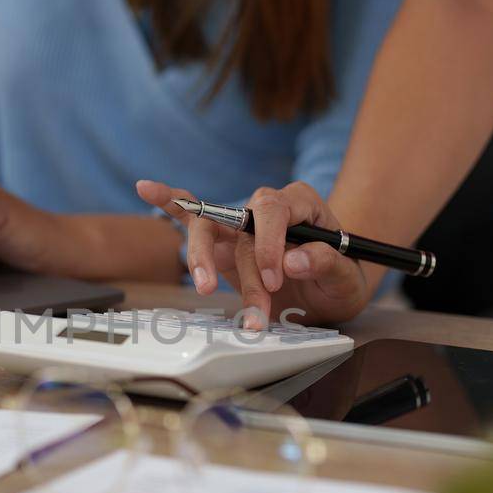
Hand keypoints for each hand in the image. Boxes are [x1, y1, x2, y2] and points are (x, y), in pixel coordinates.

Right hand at [135, 179, 375, 328]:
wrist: (330, 290)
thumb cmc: (340, 279)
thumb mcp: (347, 278)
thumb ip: (328, 263)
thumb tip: (296, 259)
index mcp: (300, 204)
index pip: (274, 209)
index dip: (269, 243)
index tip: (275, 278)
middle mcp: (267, 208)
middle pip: (237, 218)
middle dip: (242, 264)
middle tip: (258, 304)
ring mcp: (241, 224)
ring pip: (209, 226)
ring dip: (203, 259)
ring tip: (203, 288)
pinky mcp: (222, 242)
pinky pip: (191, 214)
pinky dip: (169, 202)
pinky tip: (145, 188)